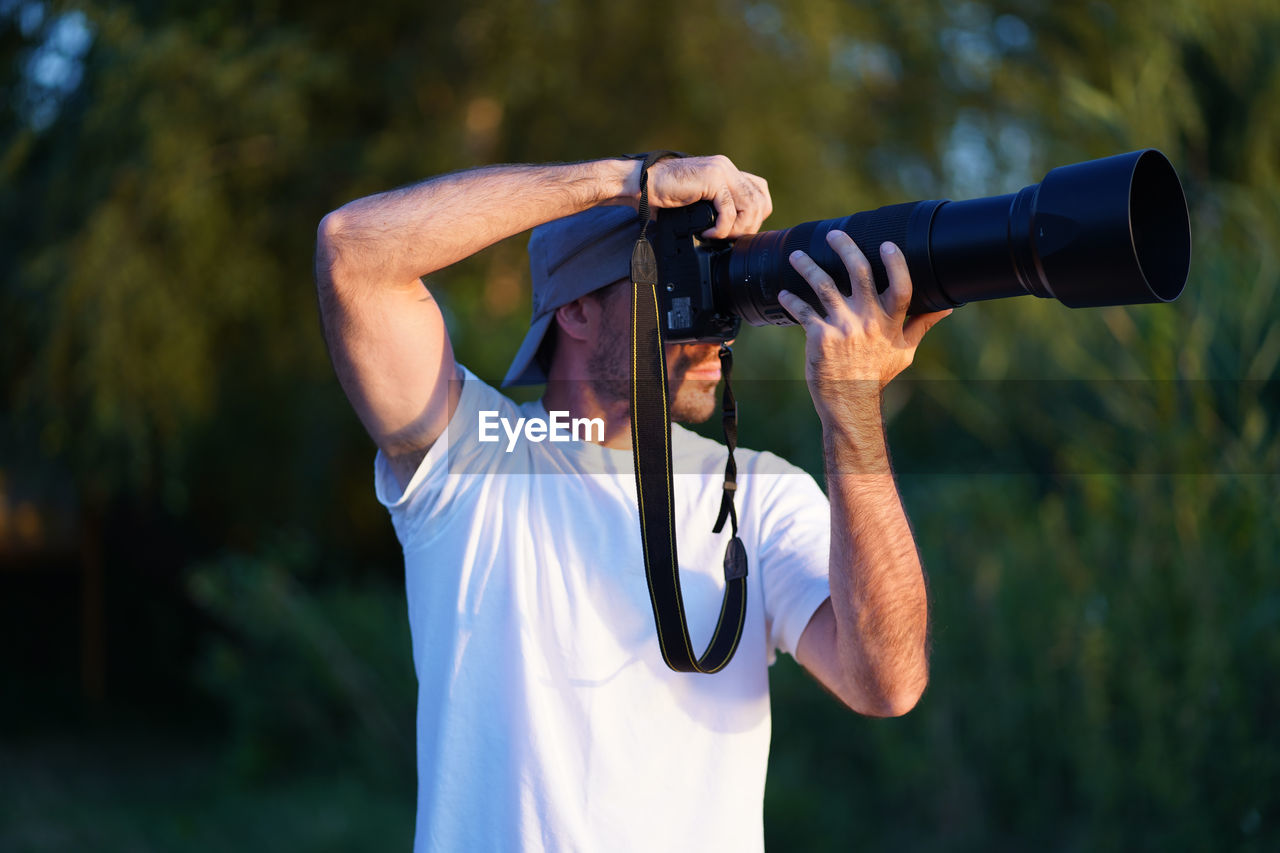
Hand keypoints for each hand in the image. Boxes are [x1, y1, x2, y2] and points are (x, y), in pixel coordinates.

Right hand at [642, 154, 771, 238]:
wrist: (641, 185)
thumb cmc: (663, 196)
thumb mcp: (699, 201)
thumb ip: (717, 205)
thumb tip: (736, 230)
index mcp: (726, 171)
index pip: (760, 191)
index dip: (756, 215)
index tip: (739, 231)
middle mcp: (726, 168)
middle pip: (760, 201)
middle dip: (749, 226)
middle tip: (730, 239)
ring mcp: (720, 171)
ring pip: (749, 206)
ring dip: (736, 229)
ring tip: (718, 237)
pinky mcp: (711, 179)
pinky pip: (729, 211)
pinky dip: (721, 229)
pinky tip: (707, 234)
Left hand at [777, 230, 951, 423]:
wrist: (850, 401)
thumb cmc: (878, 374)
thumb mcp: (905, 350)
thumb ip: (922, 324)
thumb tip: (948, 307)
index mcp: (891, 321)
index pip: (901, 286)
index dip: (896, 263)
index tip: (886, 244)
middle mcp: (868, 320)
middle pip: (858, 272)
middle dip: (844, 247)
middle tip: (833, 235)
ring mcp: (843, 326)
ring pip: (824, 285)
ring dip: (807, 266)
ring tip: (796, 256)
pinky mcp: (819, 336)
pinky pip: (803, 311)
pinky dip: (791, 300)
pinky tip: (783, 294)